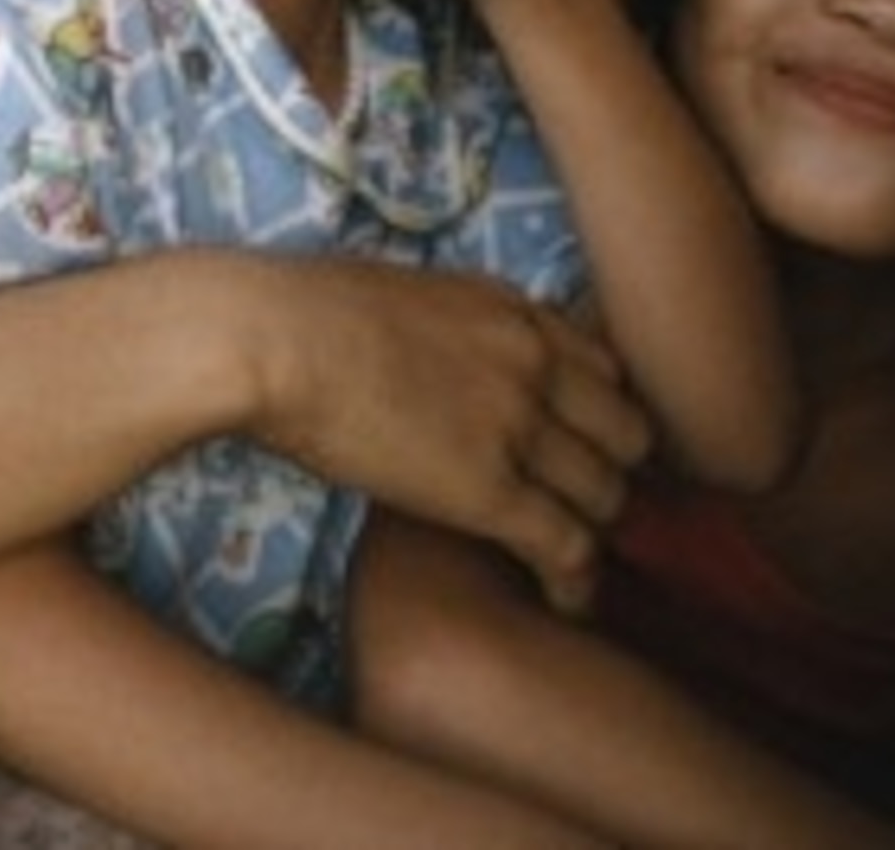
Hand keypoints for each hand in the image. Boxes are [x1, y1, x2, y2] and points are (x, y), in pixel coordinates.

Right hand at [233, 255, 646, 613]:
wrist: (269, 336)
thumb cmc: (299, 310)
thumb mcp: (401, 293)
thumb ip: (445, 326)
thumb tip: (426, 354)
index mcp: (510, 311)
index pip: (603, 369)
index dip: (599, 414)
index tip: (582, 443)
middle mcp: (534, 364)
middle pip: (624, 433)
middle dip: (612, 471)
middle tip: (583, 504)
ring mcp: (518, 427)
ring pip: (607, 494)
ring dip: (594, 528)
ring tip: (571, 558)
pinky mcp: (489, 493)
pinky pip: (567, 547)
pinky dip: (576, 582)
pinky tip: (567, 602)